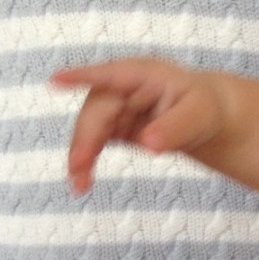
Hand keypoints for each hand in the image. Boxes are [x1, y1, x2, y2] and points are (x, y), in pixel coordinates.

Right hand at [52, 58, 230, 194]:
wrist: (202, 116)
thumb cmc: (201, 108)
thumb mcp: (197, 115)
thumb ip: (174, 128)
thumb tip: (148, 144)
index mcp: (142, 75)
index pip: (110, 75)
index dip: (81, 76)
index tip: (56, 80)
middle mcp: (120, 88)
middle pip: (96, 112)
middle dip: (85, 138)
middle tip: (78, 167)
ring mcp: (113, 108)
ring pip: (89, 130)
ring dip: (80, 156)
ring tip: (79, 184)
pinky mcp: (112, 127)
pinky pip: (93, 145)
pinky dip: (86, 162)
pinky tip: (82, 183)